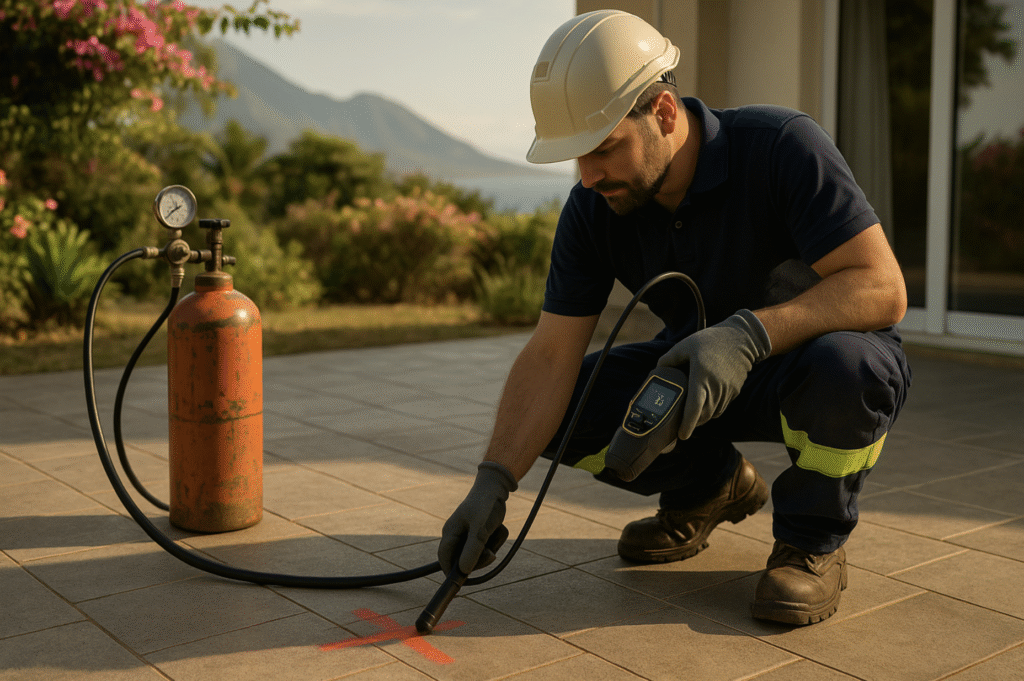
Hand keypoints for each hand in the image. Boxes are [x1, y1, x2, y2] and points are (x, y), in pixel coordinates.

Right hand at [438, 461, 516, 574]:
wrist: (496, 487)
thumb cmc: (485, 505)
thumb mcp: (480, 529)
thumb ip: (472, 549)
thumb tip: (463, 570)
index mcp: (451, 533)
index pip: (445, 559)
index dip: (452, 573)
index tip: (461, 584)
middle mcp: (457, 535)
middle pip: (464, 560)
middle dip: (480, 558)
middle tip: (491, 552)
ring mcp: (469, 534)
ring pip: (479, 554)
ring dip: (491, 547)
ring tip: (495, 531)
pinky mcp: (480, 533)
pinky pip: (488, 546)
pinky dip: (496, 540)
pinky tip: (498, 528)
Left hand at [657, 309, 771, 438]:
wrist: (742, 339)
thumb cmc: (711, 341)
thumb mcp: (685, 345)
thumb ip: (669, 359)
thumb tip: (658, 369)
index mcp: (701, 378)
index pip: (694, 409)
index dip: (687, 425)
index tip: (681, 436)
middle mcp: (715, 388)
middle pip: (702, 416)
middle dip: (692, 423)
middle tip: (680, 425)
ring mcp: (727, 391)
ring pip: (712, 414)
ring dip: (702, 417)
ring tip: (691, 415)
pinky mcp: (734, 391)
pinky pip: (721, 407)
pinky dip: (712, 410)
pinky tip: (705, 404)